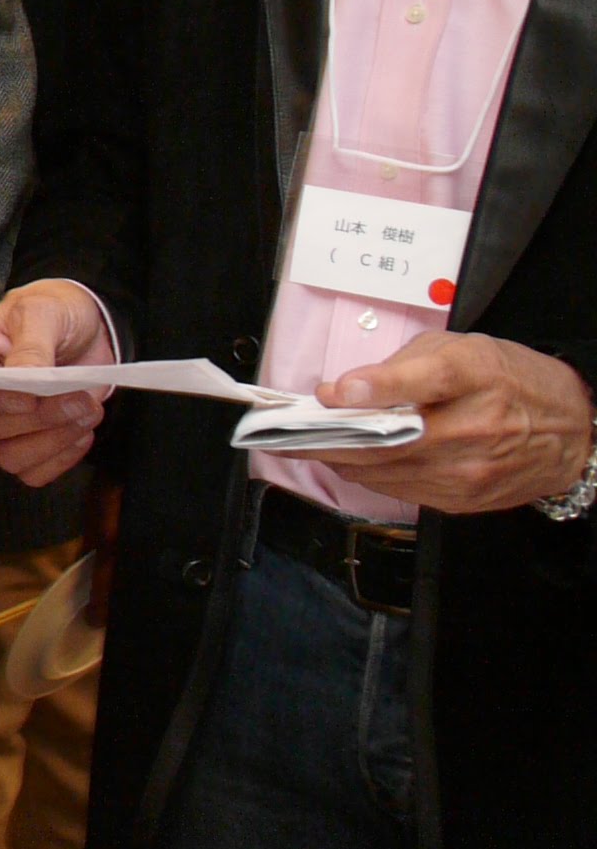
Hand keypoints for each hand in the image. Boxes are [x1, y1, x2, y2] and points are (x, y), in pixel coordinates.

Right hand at [0, 278, 116, 487]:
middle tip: (79, 399)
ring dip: (54, 441)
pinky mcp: (24, 444)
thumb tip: (23, 379)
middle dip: (39, 420)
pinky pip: (33, 471)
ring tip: (87, 412)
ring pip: (9, 457)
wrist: (88, 328)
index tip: (29, 399)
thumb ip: (30, 346)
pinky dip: (61, 458)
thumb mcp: (42, 312)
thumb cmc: (55, 311)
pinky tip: (81, 432)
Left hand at [307, 331, 596, 514]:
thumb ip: (404, 365)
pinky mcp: (463, 499)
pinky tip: (346, 459)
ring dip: (336, 458)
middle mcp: (475, 426)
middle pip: (388, 438)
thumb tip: (347, 387)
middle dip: (325, 436)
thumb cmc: (511, 382)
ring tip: (300, 444)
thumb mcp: (463, 349)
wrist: (571, 432)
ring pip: (384, 470)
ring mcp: (469, 469)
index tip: (334, 391)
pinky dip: (366, 474)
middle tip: (281, 430)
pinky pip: (398, 488)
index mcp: (476, 376)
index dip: (375, 386)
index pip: (424, 380)